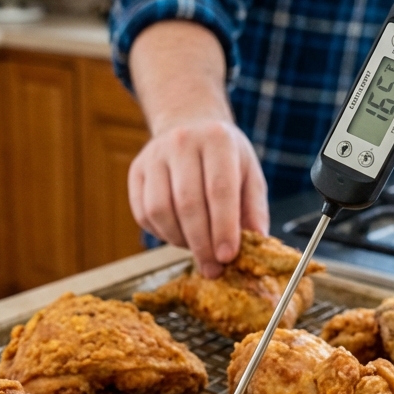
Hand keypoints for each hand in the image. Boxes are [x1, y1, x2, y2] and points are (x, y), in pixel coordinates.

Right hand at [128, 120, 268, 277]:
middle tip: (212, 268)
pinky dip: (161, 233)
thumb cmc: (224, 156)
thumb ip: (254, 209)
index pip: (219, 190)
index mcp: (217, 140)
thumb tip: (256, 242)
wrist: (190, 125)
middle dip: (201, 244)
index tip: (227, 256)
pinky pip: (144, 213)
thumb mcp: (249, 173)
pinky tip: (179, 235)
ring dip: (179, 240)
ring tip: (197, 249)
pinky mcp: (136, 171)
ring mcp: (154, 156)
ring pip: (161, 211)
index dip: (223, 228)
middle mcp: (182, 142)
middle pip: (188, 204)